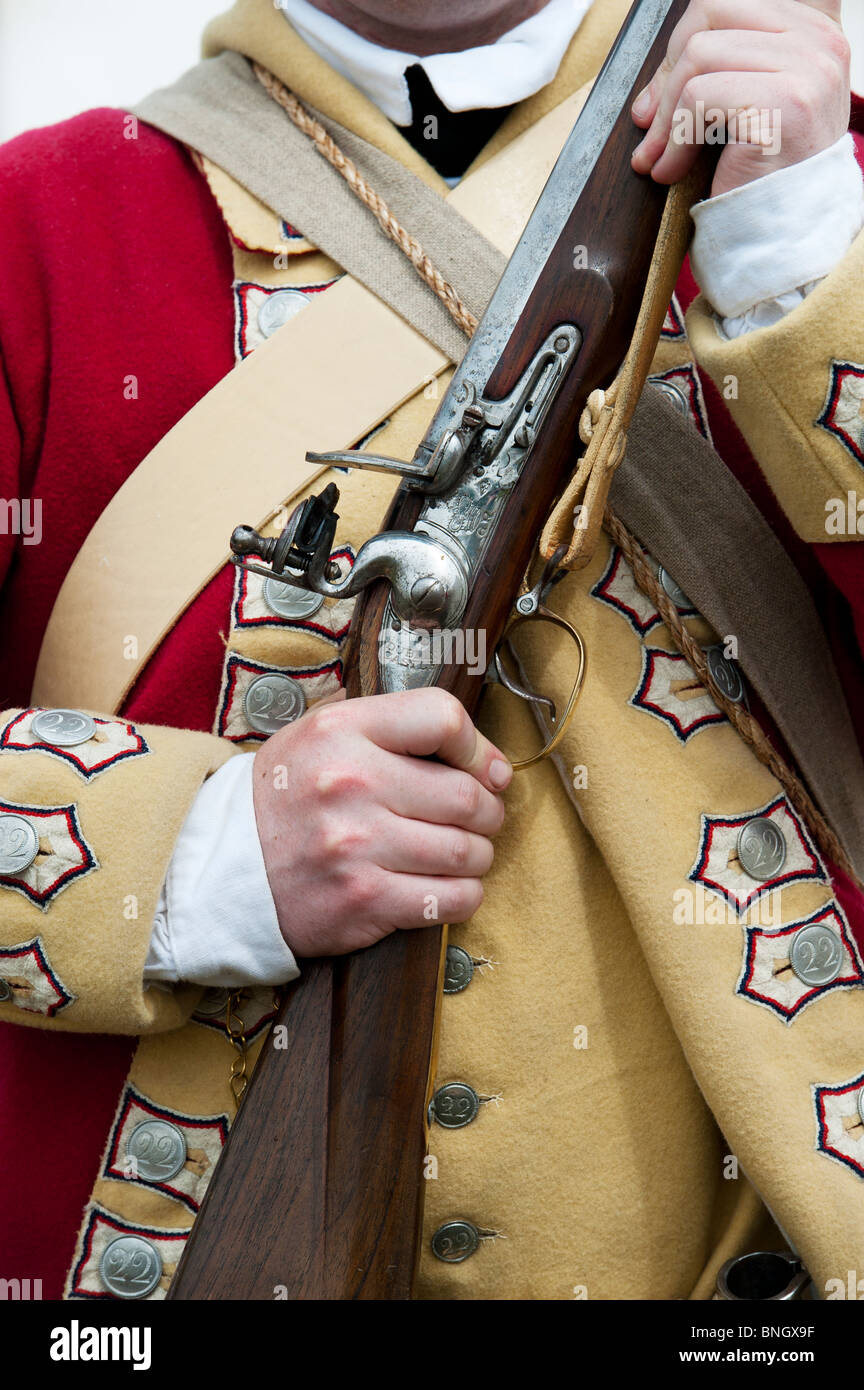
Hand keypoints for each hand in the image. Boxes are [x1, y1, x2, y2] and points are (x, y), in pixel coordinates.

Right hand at [252, 688, 511, 955]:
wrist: (223, 867)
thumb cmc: (289, 796)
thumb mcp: (325, 734)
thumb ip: (396, 728)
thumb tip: (488, 763)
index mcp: (343, 731)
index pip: (443, 718)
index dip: (479, 747)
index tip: (485, 770)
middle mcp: (351, 783)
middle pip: (468, 795)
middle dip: (488, 812)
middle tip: (480, 819)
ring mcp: (358, 845)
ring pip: (468, 852)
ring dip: (477, 856)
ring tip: (461, 853)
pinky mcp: (364, 900)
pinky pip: (452, 900)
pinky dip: (463, 895)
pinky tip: (445, 887)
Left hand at [630, 0, 849, 196]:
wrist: (785, 239)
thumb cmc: (759, 178)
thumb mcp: (737, 110)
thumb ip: (710, 73)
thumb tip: (649, 93)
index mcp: (810, 29)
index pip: (724, 5)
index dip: (681, 47)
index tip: (661, 100)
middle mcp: (818, 40)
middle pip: (709, 16)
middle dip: (668, 75)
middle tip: (652, 129)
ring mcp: (808, 67)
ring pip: (700, 55)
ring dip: (668, 115)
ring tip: (661, 157)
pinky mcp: (787, 102)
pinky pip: (701, 97)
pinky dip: (675, 139)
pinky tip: (672, 171)